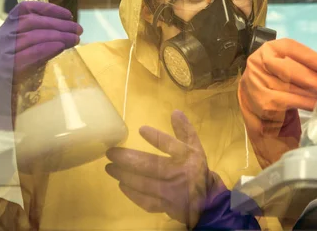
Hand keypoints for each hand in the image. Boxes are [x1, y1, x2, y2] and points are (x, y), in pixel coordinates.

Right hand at [0, 1, 81, 123]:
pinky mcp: (7, 67)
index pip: (24, 9)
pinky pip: (28, 54)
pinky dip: (46, 48)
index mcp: (9, 25)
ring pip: (31, 36)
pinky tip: (61, 47)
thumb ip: (46, 34)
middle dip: (58, 24)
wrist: (6, 89)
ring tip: (75, 39)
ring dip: (57, 36)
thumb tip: (72, 28)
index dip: (48, 9)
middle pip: (31, 22)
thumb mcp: (34, 44)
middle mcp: (3, 35)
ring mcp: (3, 51)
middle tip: (78, 29)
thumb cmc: (25, 63)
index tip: (69, 14)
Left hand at [105, 110, 222, 227]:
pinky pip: (146, 200)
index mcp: (187, 157)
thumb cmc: (197, 169)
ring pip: (144, 184)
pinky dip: (132, 194)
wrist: (206, 199)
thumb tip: (175, 112)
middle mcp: (178, 173)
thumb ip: (185, 131)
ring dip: (125, 175)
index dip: (156, 138)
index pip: (172, 145)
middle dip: (129, 159)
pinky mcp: (165, 205)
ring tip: (110, 168)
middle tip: (111, 153)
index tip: (141, 129)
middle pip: (151, 166)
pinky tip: (121, 185)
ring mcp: (171, 192)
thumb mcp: (195, 147)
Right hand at [239, 38, 316, 167]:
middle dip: (316, 79)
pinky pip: (289, 102)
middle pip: (291, 69)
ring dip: (314, 93)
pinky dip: (307, 104)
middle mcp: (259, 62)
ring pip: (291, 87)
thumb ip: (305, 66)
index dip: (314, 59)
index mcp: (268, 49)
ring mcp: (258, 82)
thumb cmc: (279, 83)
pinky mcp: (262, 102)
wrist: (258, 107)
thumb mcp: (288, 68)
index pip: (293, 49)